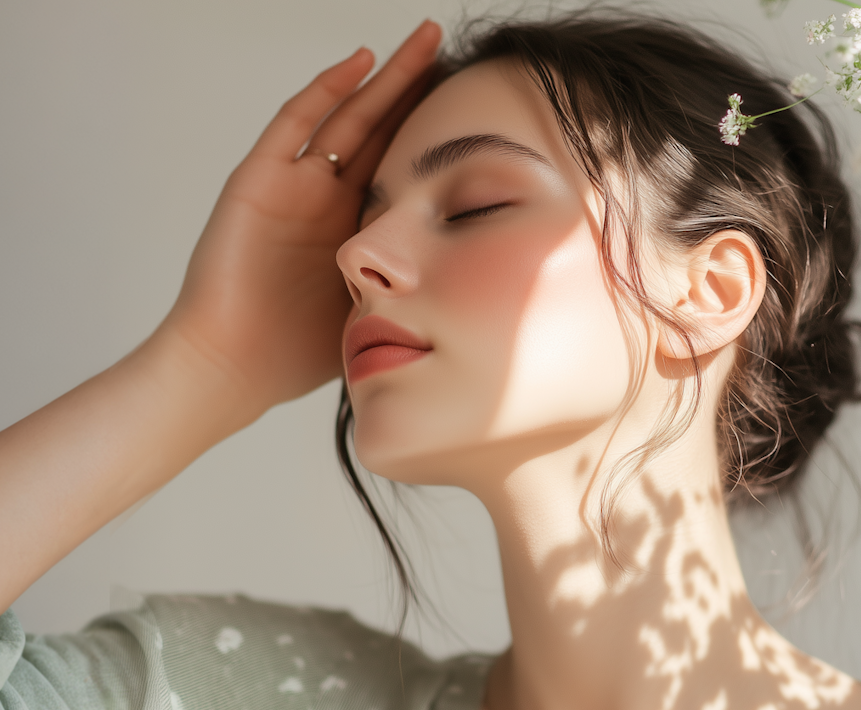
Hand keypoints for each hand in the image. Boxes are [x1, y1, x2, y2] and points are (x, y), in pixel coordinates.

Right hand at [157, 21, 441, 419]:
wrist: (232, 366)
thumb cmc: (295, 354)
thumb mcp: (371, 314)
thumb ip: (409, 295)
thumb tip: (476, 304)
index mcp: (354, 229)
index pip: (400, 167)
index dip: (430, 136)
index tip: (472, 110)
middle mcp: (325, 199)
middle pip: (378, 129)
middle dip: (413, 89)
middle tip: (448, 50)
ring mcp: (293, 185)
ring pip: (347, 116)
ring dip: (384, 77)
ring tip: (422, 41)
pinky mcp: (259, 181)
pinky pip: (295, 125)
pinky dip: (327, 90)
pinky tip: (361, 63)